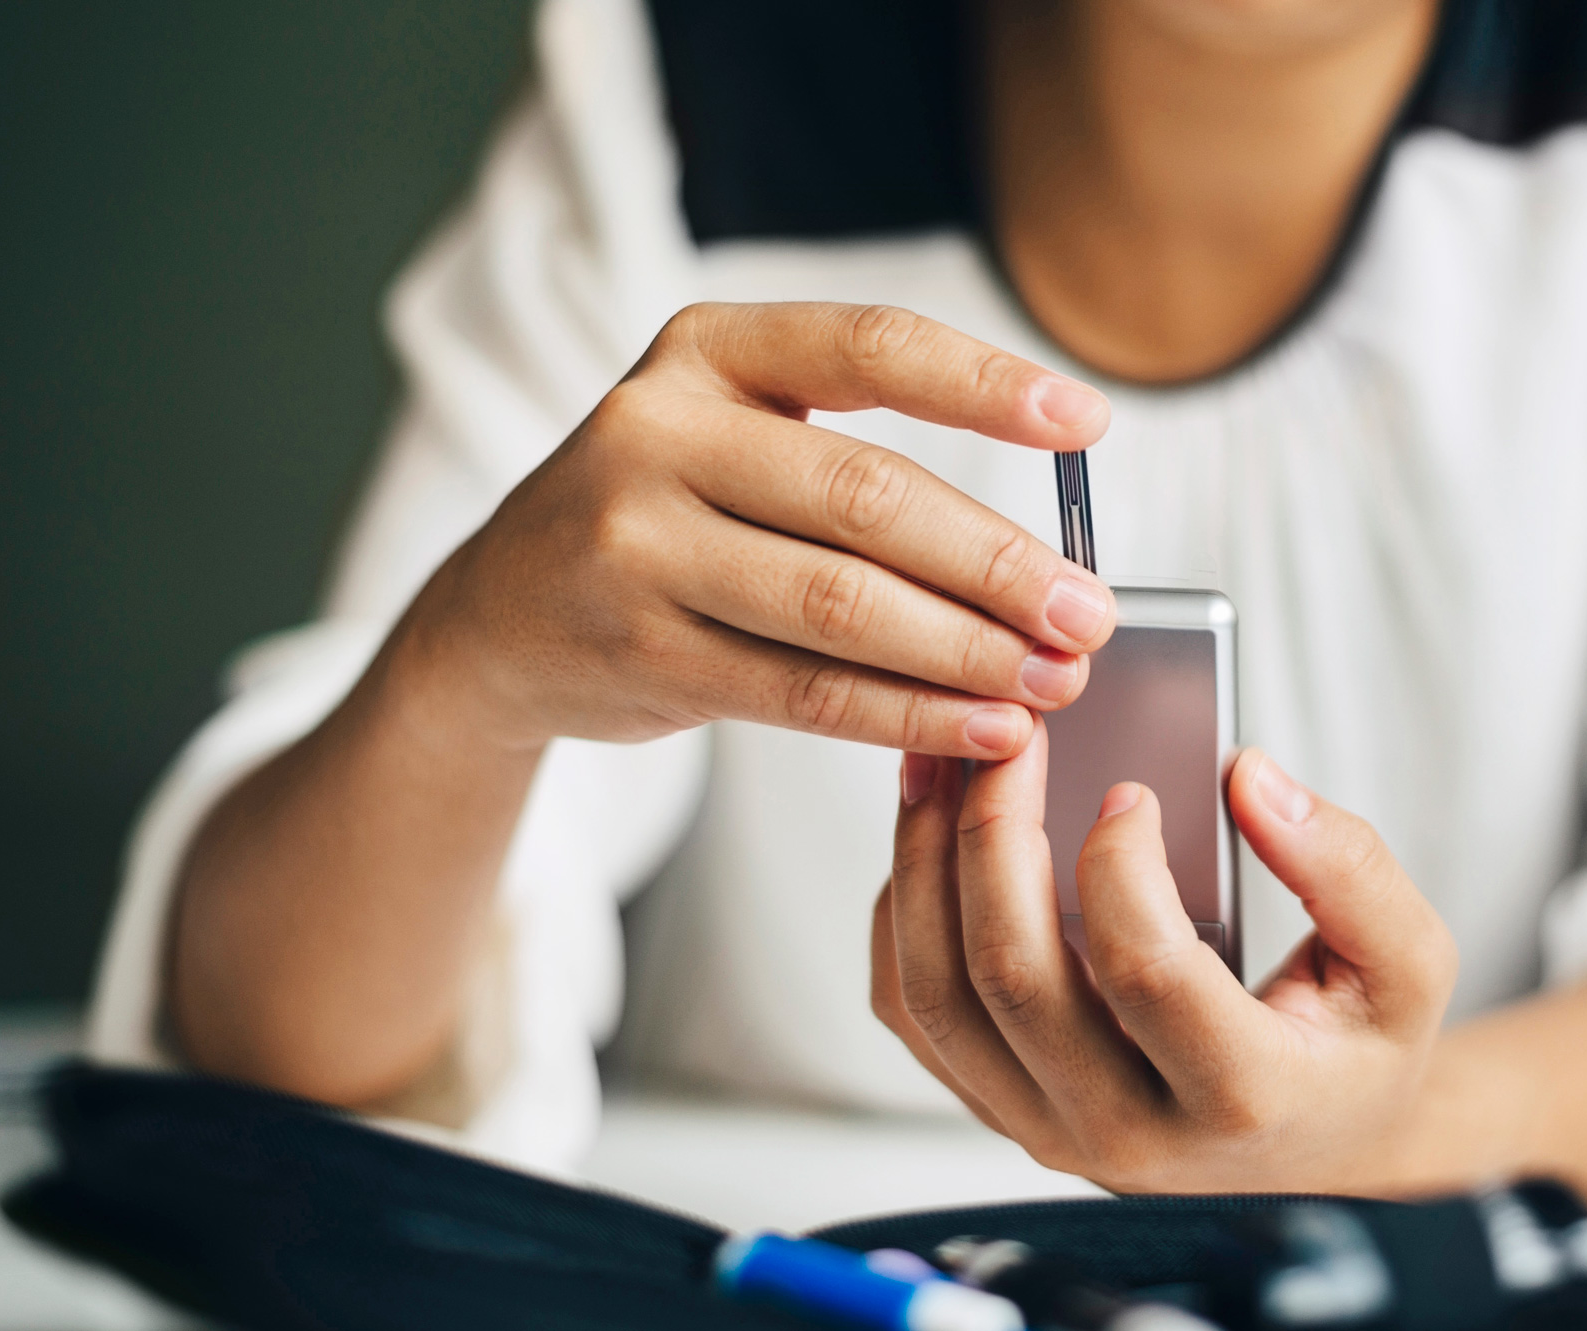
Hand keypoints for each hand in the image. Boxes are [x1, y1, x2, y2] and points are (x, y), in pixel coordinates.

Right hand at [392, 302, 1117, 754]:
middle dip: (998, 563)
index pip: (870, 346)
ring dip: (967, 652)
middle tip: (1089, 612)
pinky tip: (984, 728)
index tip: (1088, 424)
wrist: (498, 619)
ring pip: (840, 606)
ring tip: (1055, 680)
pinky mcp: (640, 652)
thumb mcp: (732, 439)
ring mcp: (636, 546)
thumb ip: (859, 466)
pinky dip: (908, 716)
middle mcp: (658, 432)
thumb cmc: (667, 516)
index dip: (987, 383)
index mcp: (707, 352)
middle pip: (867, 497)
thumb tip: (1045, 556)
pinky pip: (804, 692)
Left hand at [870, 729, 1457, 1192]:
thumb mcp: (1407, 960)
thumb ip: (1349, 868)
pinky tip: (931, 830)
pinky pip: (911, 1009)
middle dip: (994, 834)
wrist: (1313, 1140)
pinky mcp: (995, 1107)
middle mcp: (1127, 1136)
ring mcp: (1046, 1129)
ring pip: (938, 994)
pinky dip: (903, 911)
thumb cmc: (1355, 1042)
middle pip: (1014, 979)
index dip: (1122, 867)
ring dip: (925, 861)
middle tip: (1011, 736)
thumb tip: (1249, 777)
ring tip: (942, 760)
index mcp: (1239, 1099)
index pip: (1146, 974)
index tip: (1130, 788)